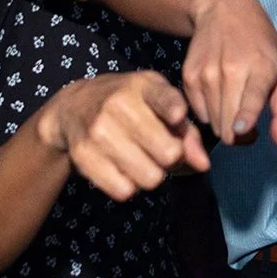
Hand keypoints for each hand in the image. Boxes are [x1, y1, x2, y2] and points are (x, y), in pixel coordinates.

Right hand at [38, 71, 210, 201]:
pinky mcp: (83, 156)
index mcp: (143, 86)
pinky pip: (124, 191)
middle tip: (161, 152)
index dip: (174, 111)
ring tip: (142, 160)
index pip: (165, 99)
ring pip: (150, 178)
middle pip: (169, 153)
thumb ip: (186, 131)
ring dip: (152, 175)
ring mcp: (98, 130)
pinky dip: (129, 187)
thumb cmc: (128, 105)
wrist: (73, 107)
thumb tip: (203, 164)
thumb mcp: (158, 103)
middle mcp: (119, 105)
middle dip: (172, 158)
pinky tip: (123, 169)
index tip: (177, 117)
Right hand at [184, 0, 276, 156]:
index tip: (242, 131)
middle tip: (247, 123)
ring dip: (224, 124)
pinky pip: (198, 113)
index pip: (248, 102)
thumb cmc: (260, 44)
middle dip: (239, 135)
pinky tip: (217, 95)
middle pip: (228, 126)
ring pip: (212, 124)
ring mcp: (205, 73)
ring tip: (233, 106)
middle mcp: (229, 71)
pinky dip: (208, 112)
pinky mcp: (188, 76)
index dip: (244, 123)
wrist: (223, 9)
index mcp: (259, 68)